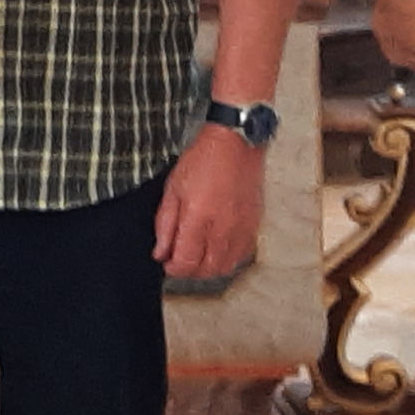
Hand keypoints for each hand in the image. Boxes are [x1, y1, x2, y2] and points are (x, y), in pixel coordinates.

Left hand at [154, 121, 264, 283]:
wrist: (235, 143)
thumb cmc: (203, 160)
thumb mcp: (173, 188)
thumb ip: (165, 224)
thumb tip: (161, 252)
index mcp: (198, 218)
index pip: (186, 262)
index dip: (173, 268)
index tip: (167, 262)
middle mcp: (222, 228)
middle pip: (206, 270)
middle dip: (190, 271)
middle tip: (180, 259)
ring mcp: (241, 228)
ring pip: (225, 266)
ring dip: (209, 267)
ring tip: (198, 254)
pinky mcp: (253, 225)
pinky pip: (241, 255)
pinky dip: (228, 259)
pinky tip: (218, 248)